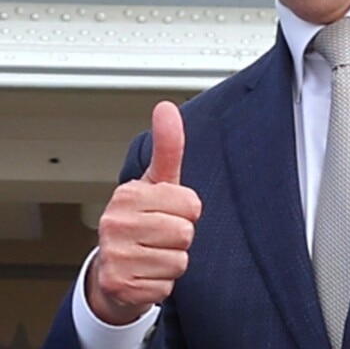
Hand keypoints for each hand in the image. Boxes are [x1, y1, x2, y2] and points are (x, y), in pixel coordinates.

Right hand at [88, 101, 202, 324]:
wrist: (114, 271)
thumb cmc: (142, 221)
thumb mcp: (158, 183)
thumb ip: (168, 147)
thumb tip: (166, 107)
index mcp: (128, 194)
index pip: (191, 204)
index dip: (187, 212)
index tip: (169, 212)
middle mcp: (114, 223)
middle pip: (185, 233)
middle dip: (180, 237)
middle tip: (160, 237)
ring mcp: (114, 255)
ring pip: (178, 260)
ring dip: (172, 261)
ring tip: (153, 255)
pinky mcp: (119, 285)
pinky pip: (167, 284)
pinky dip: (162, 283)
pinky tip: (146, 274)